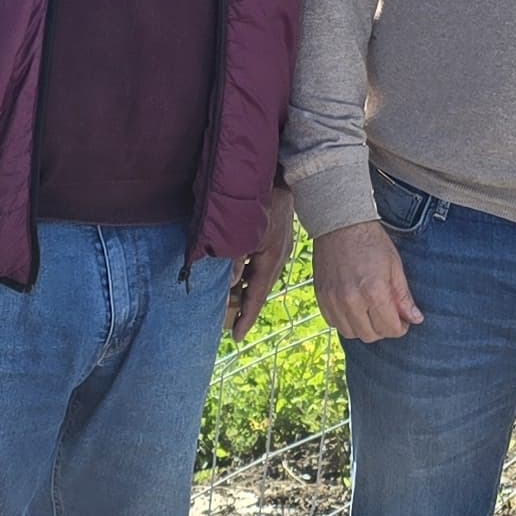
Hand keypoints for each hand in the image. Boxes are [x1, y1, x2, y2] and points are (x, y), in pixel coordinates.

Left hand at [227, 187, 298, 340]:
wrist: (284, 177)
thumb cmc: (263, 201)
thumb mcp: (246, 231)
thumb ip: (236, 258)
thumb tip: (232, 284)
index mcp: (270, 260)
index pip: (256, 296)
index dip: (246, 318)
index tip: (236, 337)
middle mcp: (277, 257)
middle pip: (259, 289)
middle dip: (246, 307)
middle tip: (231, 324)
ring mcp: (278, 247)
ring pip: (259, 276)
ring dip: (247, 290)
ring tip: (232, 303)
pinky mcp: (276, 238)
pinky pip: (260, 263)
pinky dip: (249, 273)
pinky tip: (239, 274)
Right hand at [311, 220, 422, 342]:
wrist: (340, 224)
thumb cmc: (370, 241)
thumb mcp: (394, 266)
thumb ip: (403, 296)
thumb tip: (415, 319)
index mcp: (374, 291)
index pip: (389, 328)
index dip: (400, 328)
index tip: (403, 321)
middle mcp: (351, 299)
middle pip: (370, 335)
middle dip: (383, 329)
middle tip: (388, 316)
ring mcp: (333, 299)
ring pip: (350, 333)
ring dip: (363, 328)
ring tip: (370, 312)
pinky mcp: (321, 296)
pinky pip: (333, 323)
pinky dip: (345, 321)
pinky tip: (354, 308)